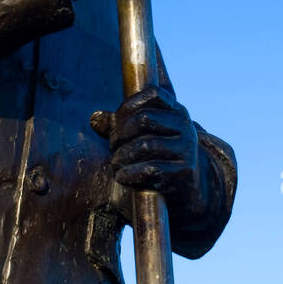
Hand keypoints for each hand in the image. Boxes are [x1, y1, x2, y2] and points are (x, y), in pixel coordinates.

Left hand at [91, 87, 207, 217]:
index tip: (116, 122)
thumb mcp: (145, 136)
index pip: (153, 94)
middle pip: (145, 119)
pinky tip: (122, 176)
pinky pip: (150, 170)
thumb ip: (120, 125)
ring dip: (122, 156)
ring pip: (145, 145)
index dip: (128, 105)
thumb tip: (95, 118)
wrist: (187, 189)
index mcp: (176, 111)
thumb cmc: (160, 157)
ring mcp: (187, 148)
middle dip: (121, 133)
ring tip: (116, 163)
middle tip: (113, 146)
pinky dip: (129, 174)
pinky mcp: (184, 172)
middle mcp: (185, 126)